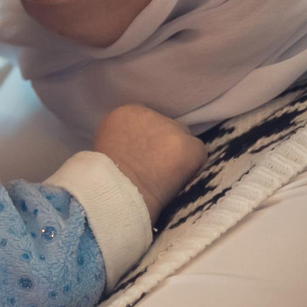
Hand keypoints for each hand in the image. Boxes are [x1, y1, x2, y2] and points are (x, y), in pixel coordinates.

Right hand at [93, 104, 205, 218]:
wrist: (116, 194)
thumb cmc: (107, 180)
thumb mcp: (107, 147)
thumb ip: (125, 138)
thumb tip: (142, 147)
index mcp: (126, 113)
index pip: (147, 121)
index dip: (148, 142)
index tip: (143, 158)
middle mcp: (150, 114)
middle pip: (167, 128)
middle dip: (164, 146)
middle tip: (156, 170)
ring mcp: (171, 128)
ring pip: (183, 140)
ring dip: (178, 156)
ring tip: (166, 178)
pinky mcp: (188, 145)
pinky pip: (199, 154)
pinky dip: (192, 168)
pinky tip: (177, 181)